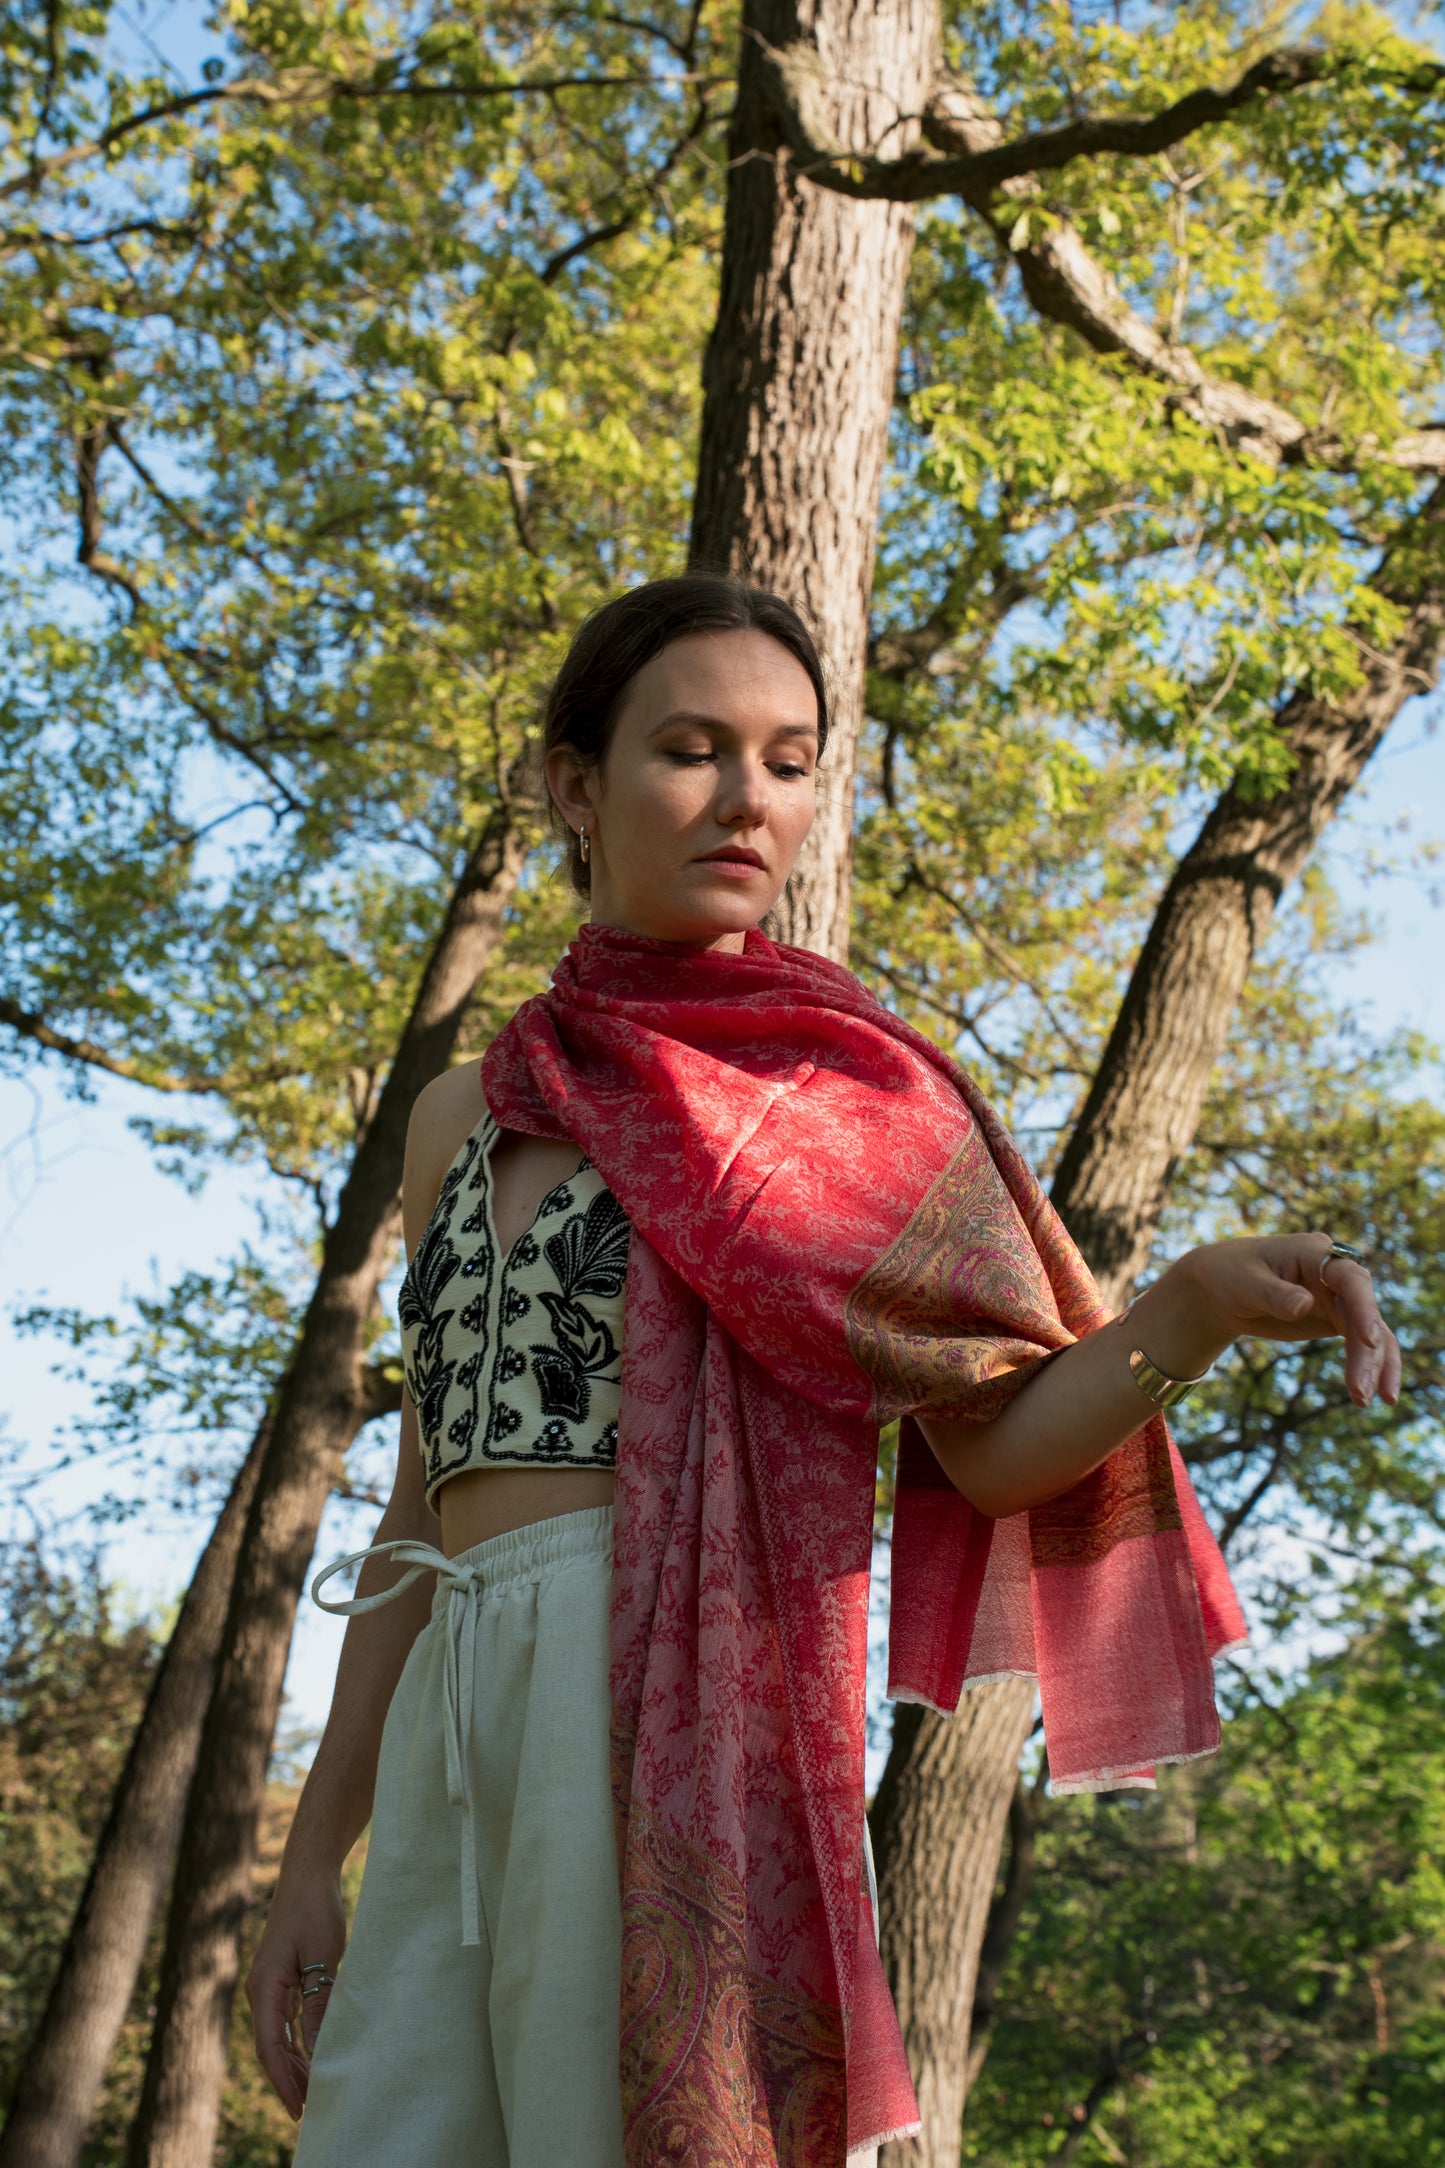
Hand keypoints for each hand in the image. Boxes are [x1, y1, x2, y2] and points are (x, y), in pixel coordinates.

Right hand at [246, 1870, 345, 2119]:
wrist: (308, 1874)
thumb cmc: (316, 1910)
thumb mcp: (323, 1958)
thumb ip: (319, 2003)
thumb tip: (319, 2050)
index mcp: (264, 1986)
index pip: (269, 2046)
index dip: (283, 2080)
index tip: (299, 2108)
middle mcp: (261, 1991)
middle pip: (270, 2047)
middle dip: (288, 2080)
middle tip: (311, 2110)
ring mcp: (269, 1986)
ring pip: (277, 2037)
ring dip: (294, 2064)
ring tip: (314, 2092)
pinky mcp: (281, 1980)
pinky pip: (285, 2022)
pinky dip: (297, 2043)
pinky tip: (313, 2058)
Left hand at [1137, 1232, 1400, 1408]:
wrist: (1219, 1286)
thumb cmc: (1230, 1275)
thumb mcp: (1244, 1284)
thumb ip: (1274, 1294)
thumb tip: (1305, 1305)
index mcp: (1314, 1252)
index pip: (1350, 1279)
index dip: (1364, 1307)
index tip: (1369, 1339)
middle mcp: (1335, 1273)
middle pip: (1364, 1312)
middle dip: (1367, 1352)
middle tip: (1359, 1391)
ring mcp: (1338, 1297)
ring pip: (1371, 1332)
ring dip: (1373, 1366)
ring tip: (1363, 1401)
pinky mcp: (1336, 1319)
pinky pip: (1363, 1343)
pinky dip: (1370, 1366)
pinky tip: (1374, 1395)